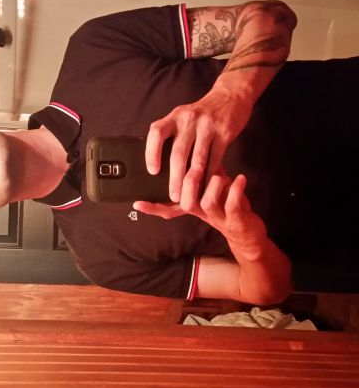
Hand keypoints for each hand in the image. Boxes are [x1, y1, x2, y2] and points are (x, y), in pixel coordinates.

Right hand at [134, 174, 267, 261]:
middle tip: (194, 168)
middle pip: (185, 202)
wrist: (249, 236)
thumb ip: (203, 175)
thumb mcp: (214, 191)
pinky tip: (241, 178)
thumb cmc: (229, 208)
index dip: (153, 207)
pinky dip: (236, 189)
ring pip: (206, 202)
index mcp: (194, 207)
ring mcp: (218, 218)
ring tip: (223, 176)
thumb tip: (193, 152)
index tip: (137, 202)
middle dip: (187, 184)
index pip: (168, 210)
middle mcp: (202, 214)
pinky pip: (232, 204)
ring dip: (213, 185)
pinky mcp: (236, 220)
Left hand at [145, 87, 252, 202]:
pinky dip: (210, 176)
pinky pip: (216, 159)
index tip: (153, 171)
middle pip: (178, 152)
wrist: (230, 96)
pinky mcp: (224, 134)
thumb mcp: (182, 116)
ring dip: (192, 182)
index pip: (157, 133)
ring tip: (188, 198)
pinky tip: (206, 187)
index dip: (152, 153)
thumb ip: (170, 133)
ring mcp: (207, 127)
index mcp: (174, 117)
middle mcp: (189, 120)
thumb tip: (155, 161)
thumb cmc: (201, 113)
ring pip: (197, 159)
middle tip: (173, 196)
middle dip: (174, 178)